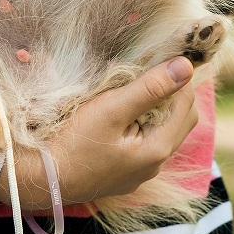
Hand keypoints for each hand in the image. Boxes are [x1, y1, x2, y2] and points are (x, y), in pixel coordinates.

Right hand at [0, 58, 196, 208]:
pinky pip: (149, 141)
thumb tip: (186, 66)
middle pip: (182, 118)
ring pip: (166, 130)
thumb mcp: (112, 108)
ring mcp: (141, 170)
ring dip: (161, 106)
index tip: (165, 55)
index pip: (186, 103)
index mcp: (158, 147)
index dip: (180, 77)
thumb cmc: (76, 141)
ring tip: (139, 85)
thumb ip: (150, 88)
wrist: (46, 178)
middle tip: (153, 68)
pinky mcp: (127, 171)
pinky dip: (147, 120)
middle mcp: (156, 163)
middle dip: (175, 91)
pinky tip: (128, 109)